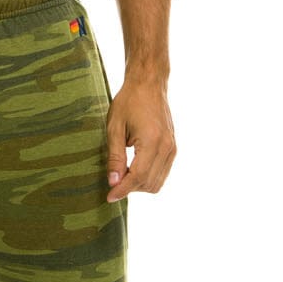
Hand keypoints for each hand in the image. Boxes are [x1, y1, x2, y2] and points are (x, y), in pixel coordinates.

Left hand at [105, 76, 175, 200]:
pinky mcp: (173, 148)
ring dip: (139, 184)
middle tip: (113, 181)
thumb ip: (115, 157)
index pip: (138, 176)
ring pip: (157, 182)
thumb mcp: (115, 128)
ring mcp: (172, 148)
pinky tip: (133, 168)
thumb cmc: (129, 102)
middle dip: (130, 188)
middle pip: (149, 182)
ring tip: (122, 173)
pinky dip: (148, 177)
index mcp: (152, 141)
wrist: (149, 85)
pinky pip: (162, 173)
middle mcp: (167, 147)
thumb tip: (113, 182)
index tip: (109, 197)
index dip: (122, 189)